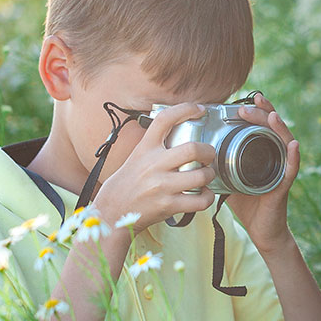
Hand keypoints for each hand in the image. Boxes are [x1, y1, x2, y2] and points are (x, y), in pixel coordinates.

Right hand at [90, 102, 218, 233]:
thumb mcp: (137, 157)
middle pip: (192, 149)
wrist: (111, 211)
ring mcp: (162, 186)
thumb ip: (156, 146)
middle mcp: (154, 165)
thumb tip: (180, 131)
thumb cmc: (127, 183)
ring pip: (201, 176)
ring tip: (206, 175)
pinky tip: (203, 194)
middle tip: (209, 154)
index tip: (199, 109)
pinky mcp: (168, 206)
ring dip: (210, 175)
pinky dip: (208, 197)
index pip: (164, 119)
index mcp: (145, 149)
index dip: (185, 109)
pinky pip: (200, 200)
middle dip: (208, 151)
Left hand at [225, 93, 300, 253]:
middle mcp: (274, 158)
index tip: (244, 100)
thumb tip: (194, 154)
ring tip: (272, 115)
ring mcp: (281, 170)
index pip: (260, 127)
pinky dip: (293, 156)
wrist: (261, 230)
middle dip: (263, 114)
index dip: (255, 112)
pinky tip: (292, 145)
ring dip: (279, 128)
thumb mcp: (228, 179)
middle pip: (273, 129)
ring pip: (284, 143)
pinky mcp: (284, 185)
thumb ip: (218, 165)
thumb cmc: (247, 204)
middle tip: (251, 104)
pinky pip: (290, 168)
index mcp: (261, 154)